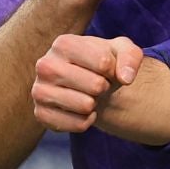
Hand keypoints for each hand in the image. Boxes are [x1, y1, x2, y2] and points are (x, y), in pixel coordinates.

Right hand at [32, 34, 146, 133]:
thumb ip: (130, 57)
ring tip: (88, 94)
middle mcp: (45, 65)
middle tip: (97, 83)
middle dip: (104, 87)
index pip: (104, 63)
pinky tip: (81, 110)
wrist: (87, 82)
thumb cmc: (103, 62)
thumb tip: (126, 78)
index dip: (114, 69)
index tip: (106, 68)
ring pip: (85, 106)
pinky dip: (87, 121)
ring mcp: (39, 91)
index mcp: (63, 43)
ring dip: (95, 104)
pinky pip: (77, 125)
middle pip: (96, 85)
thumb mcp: (122, 51)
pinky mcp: (40, 114)